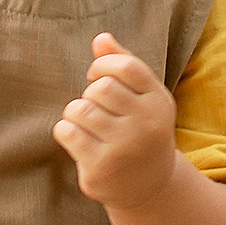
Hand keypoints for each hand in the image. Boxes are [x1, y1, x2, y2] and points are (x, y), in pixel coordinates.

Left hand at [53, 33, 178, 209]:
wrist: (149, 186)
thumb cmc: (141, 131)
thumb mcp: (143, 98)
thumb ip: (124, 64)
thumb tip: (101, 38)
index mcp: (159, 103)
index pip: (126, 67)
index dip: (103, 65)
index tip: (96, 75)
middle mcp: (147, 125)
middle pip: (101, 87)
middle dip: (90, 93)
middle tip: (96, 108)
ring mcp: (124, 148)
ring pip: (80, 108)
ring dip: (76, 113)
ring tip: (87, 124)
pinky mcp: (101, 167)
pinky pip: (67, 131)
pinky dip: (66, 131)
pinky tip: (78, 140)